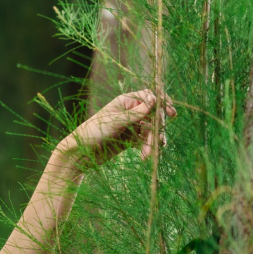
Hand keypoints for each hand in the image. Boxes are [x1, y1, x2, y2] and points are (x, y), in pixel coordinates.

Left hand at [55, 90, 175, 170]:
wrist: (81, 153)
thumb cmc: (93, 132)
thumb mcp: (115, 121)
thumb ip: (136, 113)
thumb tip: (154, 100)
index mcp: (125, 101)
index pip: (150, 96)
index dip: (162, 103)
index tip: (171, 114)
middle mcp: (130, 112)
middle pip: (154, 116)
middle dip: (157, 129)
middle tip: (157, 143)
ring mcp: (131, 126)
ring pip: (151, 131)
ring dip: (153, 142)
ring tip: (149, 154)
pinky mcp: (130, 140)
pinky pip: (145, 142)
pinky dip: (148, 148)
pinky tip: (145, 157)